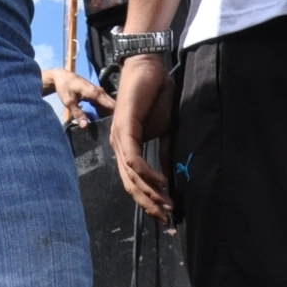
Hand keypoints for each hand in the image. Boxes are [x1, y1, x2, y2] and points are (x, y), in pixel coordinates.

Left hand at [39, 65, 113, 127]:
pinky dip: (103, 111)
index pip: (111, 105)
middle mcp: (99, 91)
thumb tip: (85, 126)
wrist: (61, 76)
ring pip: (108, 104)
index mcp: (95, 93)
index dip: (115, 115)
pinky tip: (100, 119)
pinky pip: (103, 103)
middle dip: (114, 115)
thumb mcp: (69, 102)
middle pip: (112, 105)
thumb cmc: (64, 87)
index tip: (116, 125)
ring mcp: (98, 92)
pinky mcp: (95, 93)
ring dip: (108, 114)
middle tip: (111, 127)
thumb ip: (78, 114)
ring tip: (107, 125)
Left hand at [109, 55, 173, 225]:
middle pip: (129, 185)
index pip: (133, 181)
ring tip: (168, 205)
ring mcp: (118, 137)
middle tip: (167, 221)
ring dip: (150, 194)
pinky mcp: (124, 128)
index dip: (149, 201)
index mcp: (125, 146)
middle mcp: (118, 145)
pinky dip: (148, 173)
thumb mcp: (163, 129)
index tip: (166, 216)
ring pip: (131, 176)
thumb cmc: (155, 94)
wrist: (149, 65)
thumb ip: (162, 153)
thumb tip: (168, 176)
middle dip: (149, 205)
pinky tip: (163, 182)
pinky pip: (134, 158)